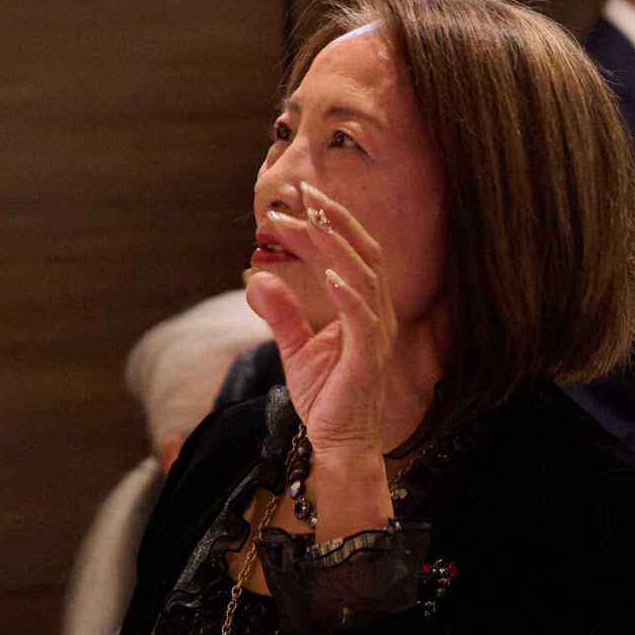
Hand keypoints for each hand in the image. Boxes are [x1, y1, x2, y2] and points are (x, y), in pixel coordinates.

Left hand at [244, 183, 414, 460]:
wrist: (339, 442)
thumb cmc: (326, 395)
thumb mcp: (294, 346)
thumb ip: (279, 312)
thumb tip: (258, 277)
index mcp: (363, 306)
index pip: (349, 252)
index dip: (326, 223)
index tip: (293, 202)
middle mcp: (376, 314)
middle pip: (363, 252)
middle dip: (333, 219)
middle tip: (303, 192)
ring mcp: (376, 335)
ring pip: (363, 276)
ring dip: (335, 246)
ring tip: (310, 221)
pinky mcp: (368, 358)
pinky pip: (363, 320)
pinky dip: (347, 294)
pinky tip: (328, 274)